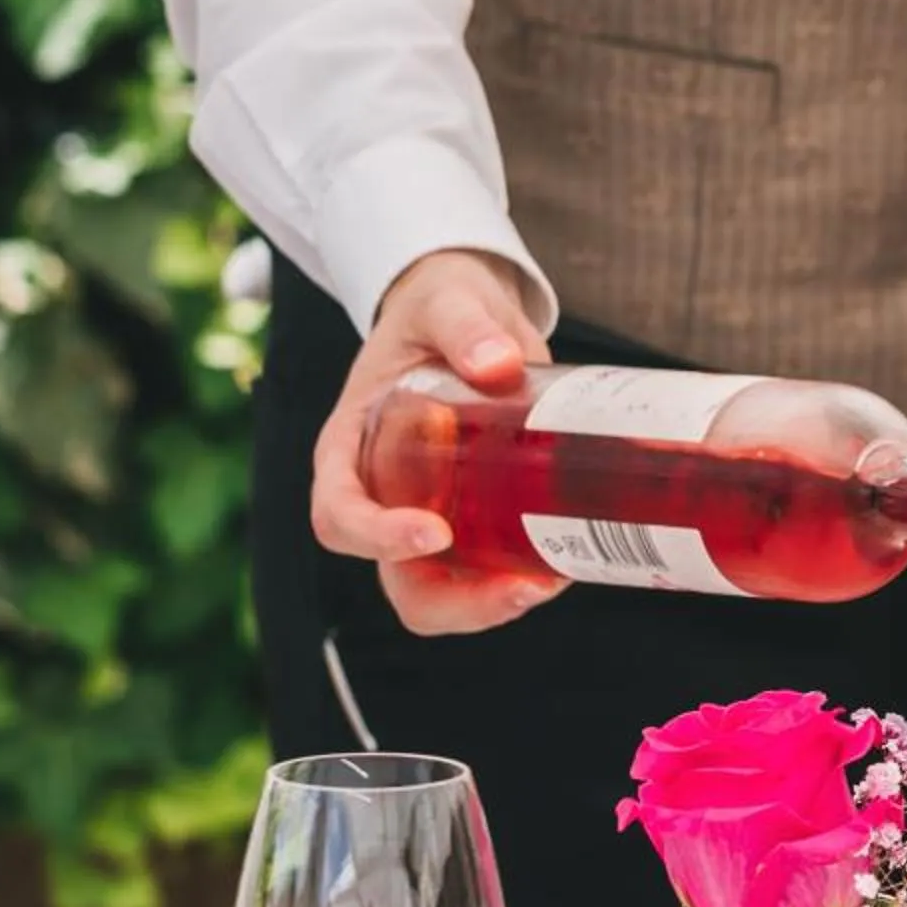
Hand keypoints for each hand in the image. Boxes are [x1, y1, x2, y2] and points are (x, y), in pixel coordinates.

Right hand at [311, 248, 569, 637]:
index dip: (376, 537)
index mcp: (349, 447)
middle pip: (397, 581)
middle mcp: (383, 495)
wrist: (469, 313)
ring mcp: (429, 513)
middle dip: (457, 603)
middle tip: (520, 588)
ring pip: (444, 593)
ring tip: (553, 581)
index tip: (433, 533)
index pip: (339, 515)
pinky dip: (524, 580)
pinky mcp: (475, 518)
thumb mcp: (445, 301)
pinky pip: (487, 570)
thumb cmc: (440, 306)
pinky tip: (568, 565)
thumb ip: (465, 324)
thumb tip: (497, 364)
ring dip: (495, 605)